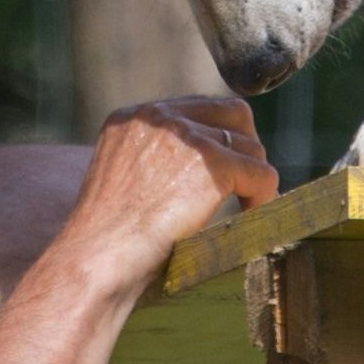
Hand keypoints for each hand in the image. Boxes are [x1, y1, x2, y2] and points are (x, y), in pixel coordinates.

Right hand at [57, 96, 280, 290]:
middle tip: (246, 182)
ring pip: (249, 146)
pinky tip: (254, 214)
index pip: (195, 108)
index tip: (226, 167)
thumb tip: (195, 170)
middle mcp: (158, 117)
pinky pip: (260, 173)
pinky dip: (264, 195)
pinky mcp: (211, 164)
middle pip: (231, 113)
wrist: (99, 255)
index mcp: (131, 117)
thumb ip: (153, 159)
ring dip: (255, 177)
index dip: (218, 138)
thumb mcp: (121, 179)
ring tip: (250, 206)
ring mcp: (186, 137)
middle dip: (246, 146)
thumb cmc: (105, 237)